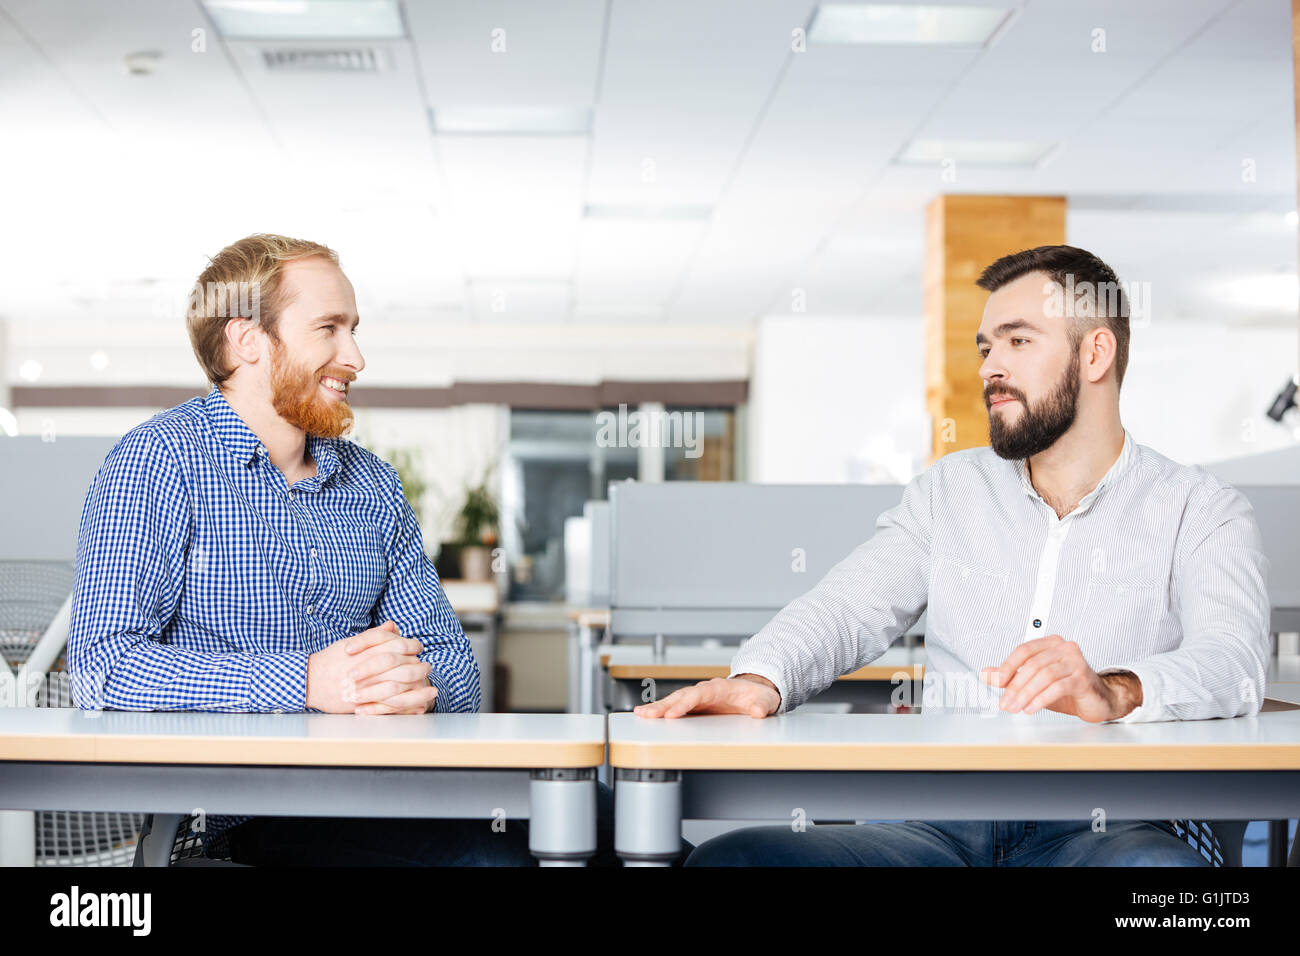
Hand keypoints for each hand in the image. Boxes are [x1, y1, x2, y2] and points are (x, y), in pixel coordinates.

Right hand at [305, 620, 433, 713]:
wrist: (308, 681)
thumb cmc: (330, 660)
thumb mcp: (351, 643)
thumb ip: (374, 635)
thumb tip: (393, 626)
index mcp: (366, 651)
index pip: (396, 646)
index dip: (411, 646)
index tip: (419, 648)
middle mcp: (368, 668)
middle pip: (402, 667)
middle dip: (419, 668)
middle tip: (429, 668)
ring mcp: (366, 687)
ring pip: (399, 688)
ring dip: (418, 690)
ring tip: (431, 690)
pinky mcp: (363, 703)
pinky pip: (389, 706)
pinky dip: (407, 707)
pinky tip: (418, 707)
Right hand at [632, 674, 780, 718]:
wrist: (755, 691)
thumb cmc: (758, 695)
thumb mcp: (765, 700)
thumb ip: (761, 705)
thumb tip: (757, 711)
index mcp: (720, 688)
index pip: (699, 694)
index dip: (685, 704)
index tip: (673, 714)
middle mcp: (705, 690)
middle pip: (681, 696)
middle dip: (663, 705)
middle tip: (647, 714)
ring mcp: (698, 698)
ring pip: (674, 700)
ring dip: (657, 708)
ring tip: (640, 714)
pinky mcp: (694, 706)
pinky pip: (674, 706)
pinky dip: (660, 710)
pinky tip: (646, 715)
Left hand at [980, 634, 1140, 721]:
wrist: (1097, 699)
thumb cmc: (1067, 687)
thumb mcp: (1034, 681)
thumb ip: (1011, 676)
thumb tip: (987, 674)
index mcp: (1051, 643)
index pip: (1024, 651)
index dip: (1008, 666)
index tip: (996, 682)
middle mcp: (1064, 648)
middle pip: (1033, 664)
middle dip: (1015, 686)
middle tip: (1005, 702)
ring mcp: (1075, 661)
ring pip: (1044, 676)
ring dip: (1026, 694)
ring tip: (1016, 708)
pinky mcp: (1082, 677)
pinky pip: (1057, 687)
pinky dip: (1040, 699)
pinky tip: (1031, 708)